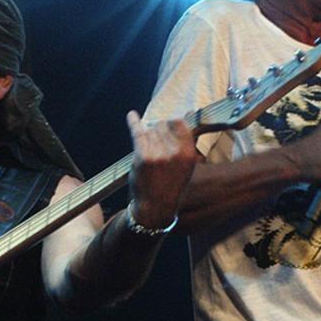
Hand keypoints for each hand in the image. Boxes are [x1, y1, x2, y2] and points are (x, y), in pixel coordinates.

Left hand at [126, 111, 196, 228]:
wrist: (155, 206)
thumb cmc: (170, 184)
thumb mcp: (185, 165)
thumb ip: (184, 143)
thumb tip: (184, 114)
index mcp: (188, 153)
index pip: (179, 123)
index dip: (170, 124)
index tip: (165, 129)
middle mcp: (175, 152)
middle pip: (162, 125)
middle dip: (157, 133)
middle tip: (155, 149)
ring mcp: (158, 154)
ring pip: (150, 131)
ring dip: (147, 138)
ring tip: (149, 153)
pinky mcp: (143, 157)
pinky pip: (138, 133)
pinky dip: (133, 123)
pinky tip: (131, 116)